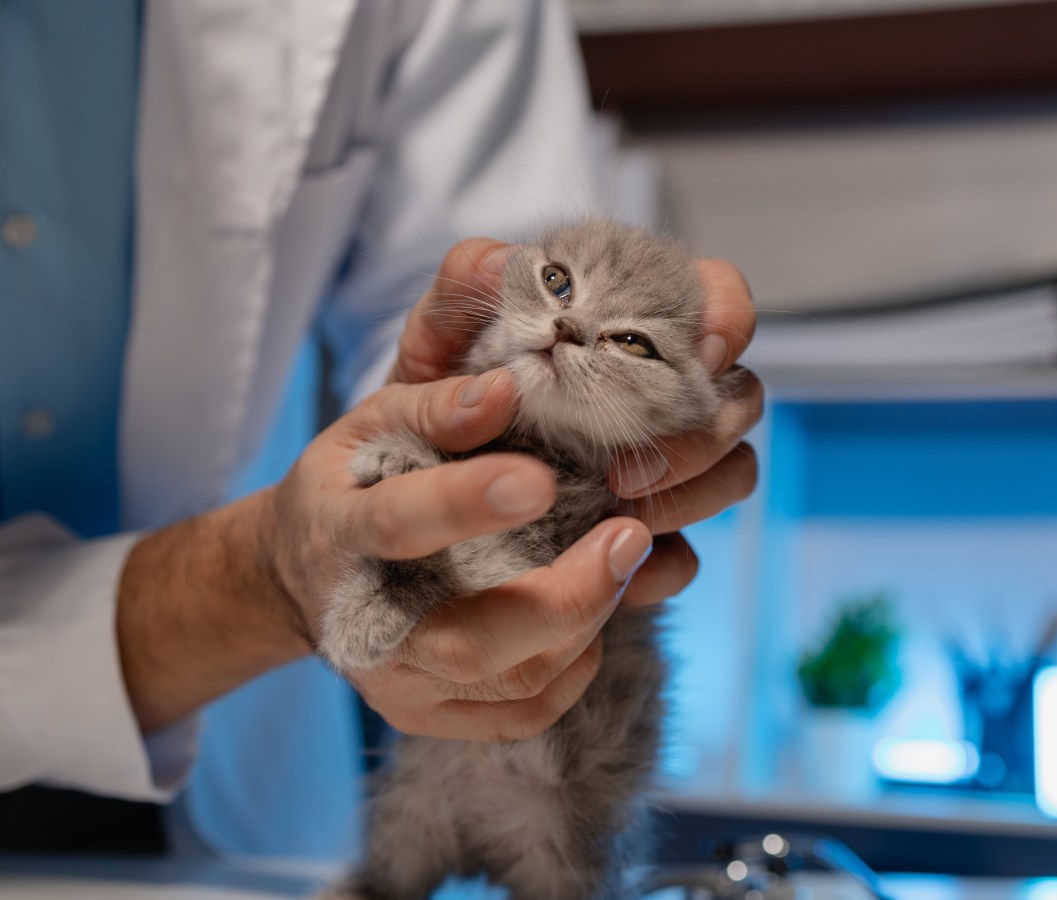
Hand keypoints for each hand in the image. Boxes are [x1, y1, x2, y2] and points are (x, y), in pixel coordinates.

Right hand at [265, 369, 656, 740]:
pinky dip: (574, 670)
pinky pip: (520, 715)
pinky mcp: (426, 715)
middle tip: (629, 537)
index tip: (543, 481)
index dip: (466, 506)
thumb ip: (437, 408)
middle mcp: (362, 626)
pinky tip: (592, 617)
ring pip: (510, 682)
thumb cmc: (350, 482)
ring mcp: (396, 683)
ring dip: (585, 624)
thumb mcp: (371, 423)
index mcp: (337, 534)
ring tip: (621, 561)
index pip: (398, 526)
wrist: (298, 573)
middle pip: (470, 642)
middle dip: (566, 595)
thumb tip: (507, 390)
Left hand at [395, 238, 762, 572]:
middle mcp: (664, 393)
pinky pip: (687, 555)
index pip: (718, 299)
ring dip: (693, 490)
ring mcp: (666, 465)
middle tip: (629, 457)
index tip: (699, 350)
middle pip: (741, 396)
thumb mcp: (438, 334)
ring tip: (616, 501)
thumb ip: (466, 282)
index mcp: (632, 327)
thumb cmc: (439, 394)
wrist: (410, 483)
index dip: (728, 316)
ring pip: (734, 471)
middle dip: (703, 429)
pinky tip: (614, 559)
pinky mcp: (646, 535)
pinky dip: (660, 559)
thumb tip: (508, 264)